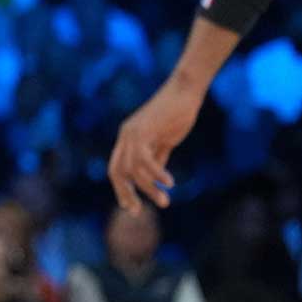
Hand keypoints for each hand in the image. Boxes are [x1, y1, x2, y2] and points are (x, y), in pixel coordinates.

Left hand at [108, 76, 204, 213]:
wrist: (185, 90)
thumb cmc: (178, 113)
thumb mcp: (165, 139)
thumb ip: (158, 155)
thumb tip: (156, 177)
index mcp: (127, 139)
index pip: (116, 169)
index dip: (121, 189)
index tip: (131, 206)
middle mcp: (125, 136)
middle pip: (117, 172)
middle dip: (125, 193)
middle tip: (137, 211)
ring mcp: (132, 133)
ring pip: (133, 170)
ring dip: (148, 188)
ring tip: (165, 201)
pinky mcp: (144, 131)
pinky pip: (145, 160)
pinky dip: (157, 174)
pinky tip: (170, 182)